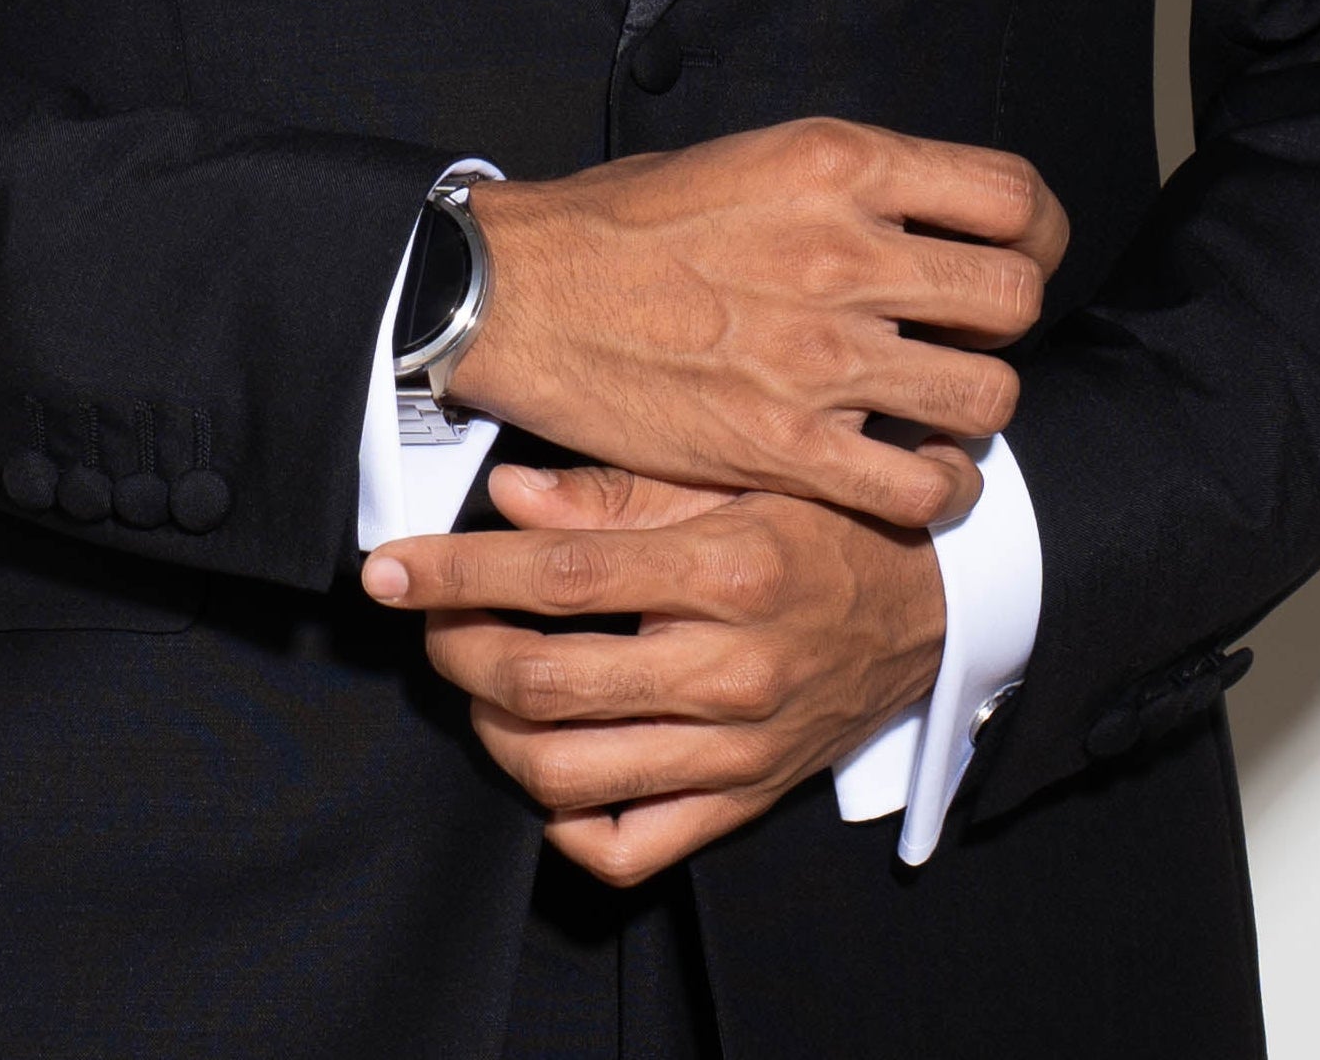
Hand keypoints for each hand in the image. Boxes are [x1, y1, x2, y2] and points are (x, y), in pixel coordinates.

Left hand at [366, 462, 945, 885]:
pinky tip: (547, 771)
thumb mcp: (736, 473)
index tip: (391, 567)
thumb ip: (620, 488)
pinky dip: (566, 824)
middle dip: (457, 651)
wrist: (929, 605)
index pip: (558, 577)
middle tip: (432, 618)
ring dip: (493, 731)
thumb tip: (511, 498)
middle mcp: (729, 669)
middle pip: (545, 685)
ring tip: (481, 683)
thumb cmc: (821, 522)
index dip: (456, 571)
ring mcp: (736, 749)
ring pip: (568, 774)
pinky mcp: (743, 801)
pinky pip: (632, 847)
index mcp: (725, 569)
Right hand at [450, 119, 1065, 528]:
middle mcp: (844, 251)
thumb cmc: (623, 221)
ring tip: (936, 407)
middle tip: (964, 337)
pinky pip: (923, 485)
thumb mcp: (747, 155)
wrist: (521, 294)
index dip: (1035, 234)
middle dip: (1005, 322)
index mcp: (837, 164)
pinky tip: (912, 474)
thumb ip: (845, 182)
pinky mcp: (789, 444)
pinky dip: (937, 488)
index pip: (1011, 194)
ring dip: (974, 407)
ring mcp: (821, 354)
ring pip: (988, 395)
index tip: (1015, 256)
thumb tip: (925, 213)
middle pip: (1015, 295)